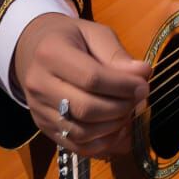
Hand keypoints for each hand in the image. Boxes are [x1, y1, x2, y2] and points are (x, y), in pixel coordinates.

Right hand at [13, 13, 150, 156]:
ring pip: (81, 132)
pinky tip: (118, 130)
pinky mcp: (44, 128)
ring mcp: (39, 111)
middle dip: (120, 107)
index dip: (122, 86)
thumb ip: (116, 54)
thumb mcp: (95, 33)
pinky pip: (75, 145)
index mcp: (52, 54)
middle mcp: (39, 85)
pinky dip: (102, 144)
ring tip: (129, 111)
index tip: (144, 85)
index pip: (91, 78)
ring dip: (113, 127)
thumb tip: (143, 74)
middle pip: (85, 108)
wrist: (34, 50)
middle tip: (139, 98)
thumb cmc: (71, 38)